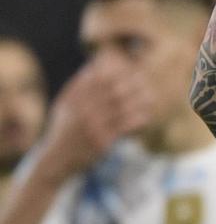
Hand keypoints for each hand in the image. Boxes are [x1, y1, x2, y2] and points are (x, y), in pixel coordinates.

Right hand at [40, 58, 154, 180]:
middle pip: (114, 90)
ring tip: (150, 97)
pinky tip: (146, 117)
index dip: (118, 69)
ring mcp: (92, 126)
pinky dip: (138, 119)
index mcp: (74, 98)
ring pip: (123, 107)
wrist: (56, 160)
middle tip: (145, 81)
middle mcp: (82, 110)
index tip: (131, 68)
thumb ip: (79, 83)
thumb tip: (97, 62)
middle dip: (133, 83)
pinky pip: (125, 126)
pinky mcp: (101, 141)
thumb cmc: (64, 129)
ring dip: (139, 101)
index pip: (99, 77)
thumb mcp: (65, 104)